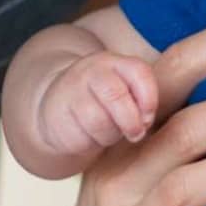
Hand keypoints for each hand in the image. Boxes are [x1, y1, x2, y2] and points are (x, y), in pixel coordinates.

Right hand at [34, 50, 157, 156]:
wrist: (58, 104)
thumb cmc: (104, 100)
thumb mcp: (124, 90)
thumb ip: (140, 99)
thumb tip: (145, 122)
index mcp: (114, 62)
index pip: (139, 72)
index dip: (149, 100)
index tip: (148, 118)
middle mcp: (90, 72)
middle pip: (116, 95)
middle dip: (131, 121)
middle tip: (136, 134)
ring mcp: (70, 92)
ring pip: (99, 121)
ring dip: (111, 135)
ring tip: (110, 134)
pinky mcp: (56, 116)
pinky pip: (81, 137)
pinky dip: (91, 143)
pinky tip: (89, 136)